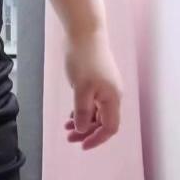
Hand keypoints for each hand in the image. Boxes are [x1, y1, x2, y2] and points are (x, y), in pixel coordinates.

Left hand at [63, 28, 123, 150]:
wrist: (84, 33)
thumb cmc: (83, 60)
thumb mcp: (81, 89)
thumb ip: (83, 111)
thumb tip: (83, 130)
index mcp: (112, 99)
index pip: (109, 128)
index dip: (97, 139)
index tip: (81, 146)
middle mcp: (112, 95)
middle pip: (103, 122)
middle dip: (87, 132)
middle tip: (68, 137)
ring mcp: (105, 87)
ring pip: (96, 112)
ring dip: (83, 122)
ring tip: (67, 127)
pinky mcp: (97, 79)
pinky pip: (93, 102)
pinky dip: (83, 110)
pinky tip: (72, 114)